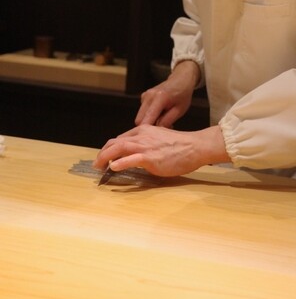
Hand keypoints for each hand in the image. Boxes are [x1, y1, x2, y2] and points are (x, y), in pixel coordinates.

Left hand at [93, 124, 229, 176]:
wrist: (194, 146)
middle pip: (115, 142)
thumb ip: (147, 143)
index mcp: (143, 130)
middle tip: (97, 164)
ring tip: (99, 167)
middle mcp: (141, 136)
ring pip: (118, 149)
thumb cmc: (180, 145)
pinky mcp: (150, 157)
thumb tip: (137, 153)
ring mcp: (145, 146)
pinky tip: (113, 168)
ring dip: (105, 158)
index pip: (120, 138)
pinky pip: (130, 159)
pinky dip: (119, 163)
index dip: (110, 148)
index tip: (105, 157)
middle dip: (103, 153)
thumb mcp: (159, 138)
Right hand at [135, 60, 200, 126]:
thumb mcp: (179, 110)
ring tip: (163, 118)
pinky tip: (160, 113)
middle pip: (139, 120)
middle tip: (162, 127)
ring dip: (149, 121)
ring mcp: (144, 96)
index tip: (154, 138)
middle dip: (148, 127)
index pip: (146, 120)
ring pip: (140, 117)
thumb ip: (167, 121)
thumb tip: (156, 131)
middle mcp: (148, 96)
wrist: (180, 80)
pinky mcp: (143, 97)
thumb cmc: (182, 95)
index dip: (148, 131)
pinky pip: (142, 112)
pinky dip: (149, 116)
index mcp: (159, 98)